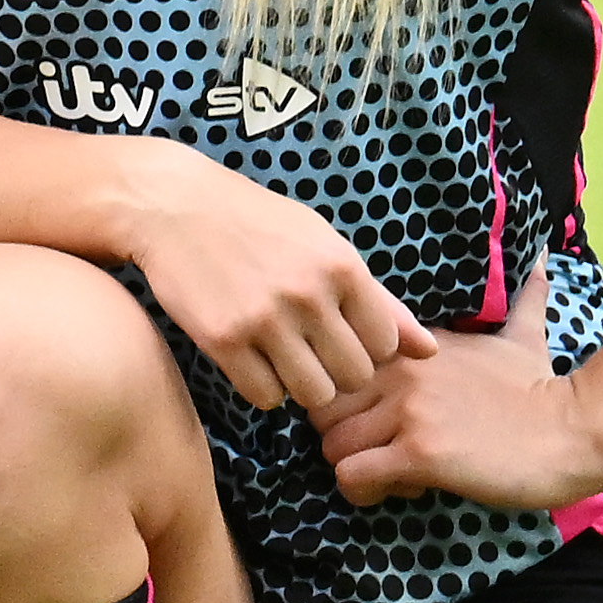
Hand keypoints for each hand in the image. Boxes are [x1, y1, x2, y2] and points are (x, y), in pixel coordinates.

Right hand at [96, 143, 426, 416]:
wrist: (172, 205)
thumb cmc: (257, 224)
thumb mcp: (325, 245)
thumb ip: (380, 301)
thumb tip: (430, 351)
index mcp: (342, 267)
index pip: (386, 346)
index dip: (365, 346)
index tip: (338, 332)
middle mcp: (308, 294)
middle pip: (354, 376)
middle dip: (335, 370)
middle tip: (307, 348)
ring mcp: (264, 319)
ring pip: (313, 394)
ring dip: (300, 384)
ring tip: (280, 356)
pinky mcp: (222, 339)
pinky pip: (264, 396)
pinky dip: (261, 387)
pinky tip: (250, 358)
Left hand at [306, 321, 602, 518]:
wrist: (576, 431)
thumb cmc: (544, 392)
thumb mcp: (523, 336)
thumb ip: (521, 299)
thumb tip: (544, 256)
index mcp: (411, 346)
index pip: (335, 366)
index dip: (347, 399)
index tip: (377, 417)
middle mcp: (401, 371)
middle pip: (321, 408)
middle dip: (342, 436)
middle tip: (379, 451)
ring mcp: (408, 411)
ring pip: (331, 446)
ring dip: (355, 468)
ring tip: (394, 472)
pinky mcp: (420, 452)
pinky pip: (352, 476)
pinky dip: (366, 491)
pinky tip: (401, 488)